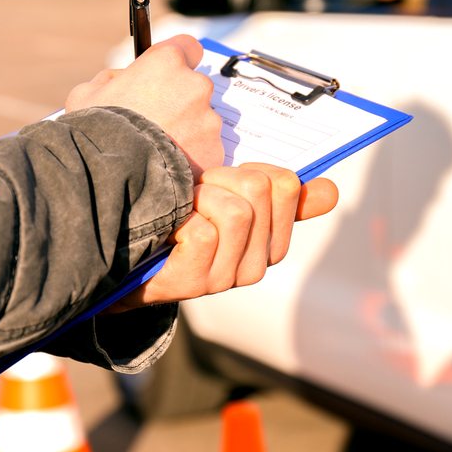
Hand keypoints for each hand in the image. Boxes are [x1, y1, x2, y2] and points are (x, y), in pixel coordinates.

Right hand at [65, 34, 222, 175]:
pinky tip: (167, 168)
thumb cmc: (95, 130)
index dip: (179, 61)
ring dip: (187, 132)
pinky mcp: (214, 151)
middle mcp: (194, 85)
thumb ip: (112, 79)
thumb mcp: (87, 93)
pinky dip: (192, 159)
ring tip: (158, 151)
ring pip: (203, 122)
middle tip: (157, 122)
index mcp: (166, 62)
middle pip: (195, 88)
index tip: (171, 75)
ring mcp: (208, 120)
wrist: (111, 176)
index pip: (189, 47)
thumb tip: (123, 79)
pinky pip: (206, 151)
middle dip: (181, 102)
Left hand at [107, 163, 338, 311]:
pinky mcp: (197, 281)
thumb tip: (330, 190)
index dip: (251, 170)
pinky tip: (168, 229)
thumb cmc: (177, 219)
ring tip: (182, 207)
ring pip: (237, 211)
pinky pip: (206, 230)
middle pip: (262, 190)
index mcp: (271, 242)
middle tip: (196, 193)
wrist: (121, 251)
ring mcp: (228, 278)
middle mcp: (256, 265)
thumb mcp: (229, 198)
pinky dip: (181, 217)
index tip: (224, 181)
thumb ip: (279, 196)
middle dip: (222, 178)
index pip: (287, 185)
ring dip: (201, 196)